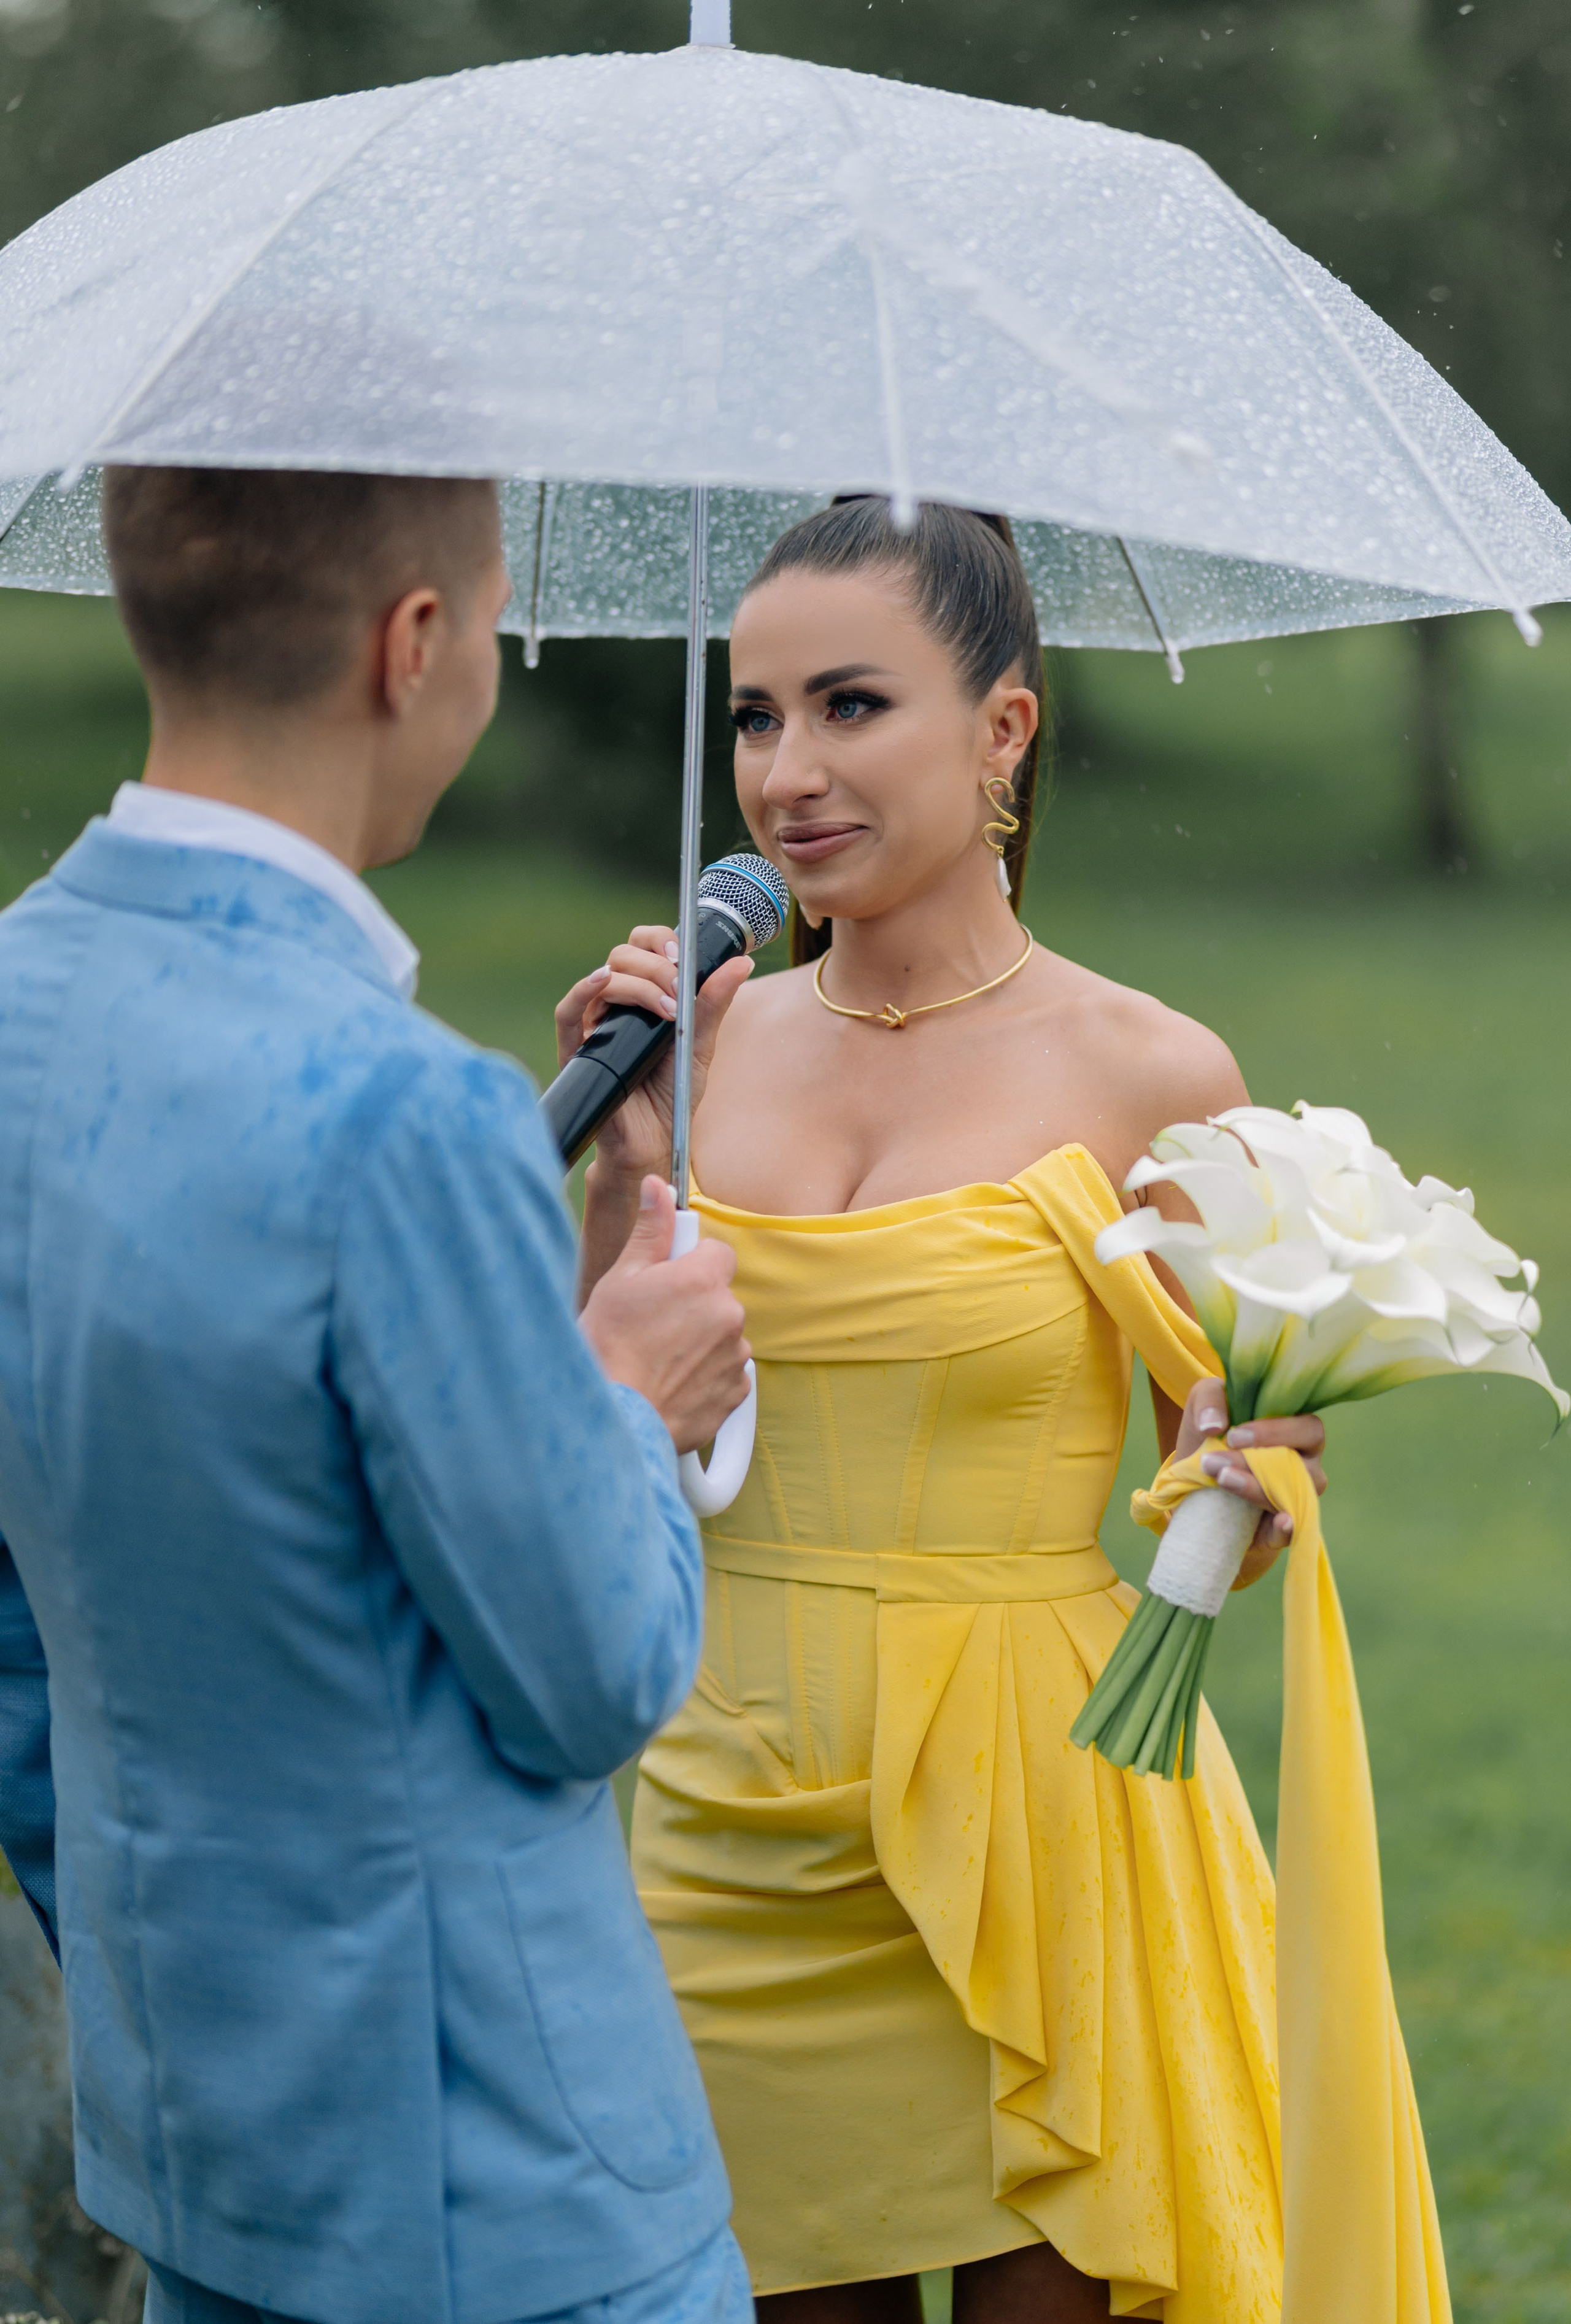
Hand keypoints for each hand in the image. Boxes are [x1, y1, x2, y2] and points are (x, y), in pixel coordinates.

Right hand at [554, 922, 752, 1181]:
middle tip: (680, 990)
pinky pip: (567, 1012)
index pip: (642, 947)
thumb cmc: (673, 1093)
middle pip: (623, 956)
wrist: (655, 1140)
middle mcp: (616, 1005)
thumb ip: (714, 1002)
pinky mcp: (577, 1050)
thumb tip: (743, 962)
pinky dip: (582, 990)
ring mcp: (595, 1025)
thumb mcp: (701, 1043)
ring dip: (639, 983)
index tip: (683, 955)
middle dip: (656, 966)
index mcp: (644, 996)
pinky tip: (602, 980)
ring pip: (604, 978)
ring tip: (667, 1009)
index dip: (660, 939)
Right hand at [580, 1178, 751, 1454]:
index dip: (690, 1265)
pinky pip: (726, 1374)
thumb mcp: (621, 1280)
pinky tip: (672, 1383)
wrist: (613, 1418)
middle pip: (719, 1297)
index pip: (717, 1253)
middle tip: (652, 1325)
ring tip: (658, 1359)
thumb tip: (658, 1187)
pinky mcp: (736, 1394)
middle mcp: (729, 1316)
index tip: (666, 1282)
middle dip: (693, 1306)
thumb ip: (650, 1232)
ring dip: (700, 1342)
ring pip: (723, 1336)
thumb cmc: (607, 1348)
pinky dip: (706, 1377)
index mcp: (703, 1280)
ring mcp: (735, 1357)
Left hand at [1174, 1378, 1326, 1586]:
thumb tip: (1213, 1425)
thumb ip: (1209, 1402)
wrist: (1191, 1480)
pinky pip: (1292, 1532)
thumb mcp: (1203, 1408)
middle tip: (1214, 1462)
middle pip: (1302, 1467)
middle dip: (1255, 1463)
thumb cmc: (1209, 1435)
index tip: (1233, 1437)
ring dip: (1255, 1489)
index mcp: (1296, 1432)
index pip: (1308, 1429)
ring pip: (1293, 1497)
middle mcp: (1305, 1466)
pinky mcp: (1279, 1528)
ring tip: (1222, 1480)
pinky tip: (1279, 1523)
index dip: (1275, 1432)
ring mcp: (1297, 1498)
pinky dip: (1286, 1529)